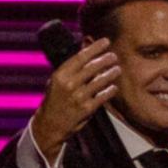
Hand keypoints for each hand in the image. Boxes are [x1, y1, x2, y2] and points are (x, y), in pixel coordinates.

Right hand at [31, 37, 120, 163]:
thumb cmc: (55, 100)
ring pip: (101, 80)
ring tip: (117, 69)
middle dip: (107, 59)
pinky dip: (110, 90)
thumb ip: (71, 67)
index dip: (96, 47)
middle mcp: (69, 84)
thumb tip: (85, 48)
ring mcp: (79, 97)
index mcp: (61, 75)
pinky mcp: (86, 109)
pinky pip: (103, 96)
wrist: (49, 125)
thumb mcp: (56, 81)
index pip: (82, 56)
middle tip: (113, 56)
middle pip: (94, 66)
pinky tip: (113, 87)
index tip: (106, 41)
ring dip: (112, 73)